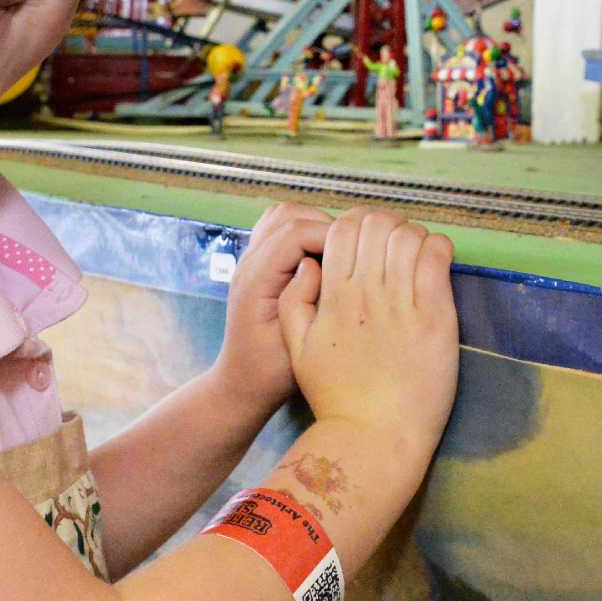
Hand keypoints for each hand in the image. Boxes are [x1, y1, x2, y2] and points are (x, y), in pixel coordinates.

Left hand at [210, 202, 332, 414]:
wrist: (242, 384)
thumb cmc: (270, 373)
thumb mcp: (296, 343)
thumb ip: (309, 301)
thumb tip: (323, 264)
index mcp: (255, 280)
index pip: (295, 233)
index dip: (331, 235)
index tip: (359, 253)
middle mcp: (248, 263)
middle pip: (290, 216)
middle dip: (325, 226)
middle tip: (353, 251)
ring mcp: (251, 261)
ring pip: (284, 216)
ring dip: (314, 225)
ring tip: (340, 252)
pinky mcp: (260, 265)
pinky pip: (281, 229)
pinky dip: (304, 232)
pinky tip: (323, 257)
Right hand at [277, 208, 458, 457]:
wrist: (374, 437)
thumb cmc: (336, 396)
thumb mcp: (297, 349)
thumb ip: (295, 302)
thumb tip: (309, 263)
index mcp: (333, 296)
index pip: (343, 227)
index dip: (355, 223)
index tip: (364, 241)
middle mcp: (367, 293)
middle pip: (377, 224)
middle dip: (385, 225)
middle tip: (392, 245)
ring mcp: (403, 303)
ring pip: (409, 235)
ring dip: (412, 235)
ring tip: (415, 255)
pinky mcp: (436, 316)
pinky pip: (438, 258)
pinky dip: (438, 248)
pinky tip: (435, 262)